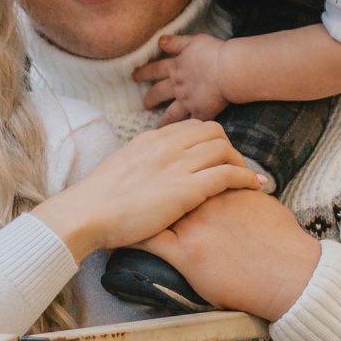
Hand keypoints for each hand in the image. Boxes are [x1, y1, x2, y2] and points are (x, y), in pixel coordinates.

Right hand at [33, 118, 270, 256]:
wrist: (86, 214)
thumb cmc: (98, 202)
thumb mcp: (122, 169)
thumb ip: (142, 164)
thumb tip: (151, 173)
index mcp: (151, 139)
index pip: (193, 126)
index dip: (211, 141)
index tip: (218, 158)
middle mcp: (166, 144)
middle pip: (214, 131)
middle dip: (230, 149)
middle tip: (236, 169)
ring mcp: (177, 164)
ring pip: (224, 148)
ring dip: (241, 163)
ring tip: (249, 180)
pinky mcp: (186, 188)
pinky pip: (228, 174)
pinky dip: (247, 178)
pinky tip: (255, 188)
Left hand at [131, 188, 322, 322]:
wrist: (289, 274)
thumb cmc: (284, 245)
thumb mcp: (265, 209)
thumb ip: (249, 194)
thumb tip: (251, 188)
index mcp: (221, 190)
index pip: (188, 173)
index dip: (170, 175)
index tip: (156, 179)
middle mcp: (202, 202)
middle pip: (165, 187)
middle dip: (146, 189)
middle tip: (130, 194)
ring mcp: (192, 226)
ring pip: (153, 211)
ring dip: (135, 212)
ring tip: (120, 213)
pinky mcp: (186, 254)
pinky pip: (151, 242)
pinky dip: (133, 240)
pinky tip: (119, 241)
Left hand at [134, 34, 231, 122]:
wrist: (229, 70)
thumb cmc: (213, 53)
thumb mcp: (193, 41)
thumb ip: (176, 42)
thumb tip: (160, 41)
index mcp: (175, 68)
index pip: (154, 70)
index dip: (143, 73)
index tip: (134, 77)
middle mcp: (178, 86)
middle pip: (157, 94)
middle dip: (149, 99)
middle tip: (144, 105)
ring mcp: (188, 101)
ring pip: (171, 114)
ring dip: (164, 121)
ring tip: (159, 128)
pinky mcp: (201, 113)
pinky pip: (192, 124)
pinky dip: (189, 130)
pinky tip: (186, 137)